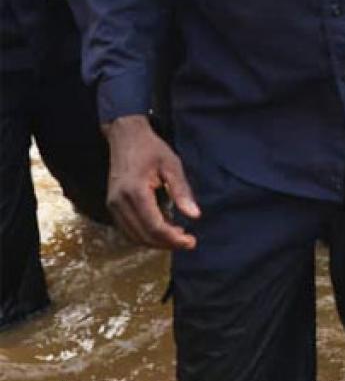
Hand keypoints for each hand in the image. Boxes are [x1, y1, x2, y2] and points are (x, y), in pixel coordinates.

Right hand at [103, 115, 199, 249]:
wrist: (126, 136)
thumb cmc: (151, 148)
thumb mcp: (172, 165)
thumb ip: (182, 191)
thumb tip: (195, 216)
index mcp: (135, 192)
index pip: (154, 226)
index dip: (172, 239)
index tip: (191, 241)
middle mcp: (120, 203)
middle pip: (143, 235)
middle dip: (166, 243)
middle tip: (188, 241)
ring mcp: (113, 206)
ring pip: (134, 236)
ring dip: (156, 241)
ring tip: (178, 236)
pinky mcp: (113, 206)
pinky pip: (128, 229)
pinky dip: (145, 234)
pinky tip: (162, 229)